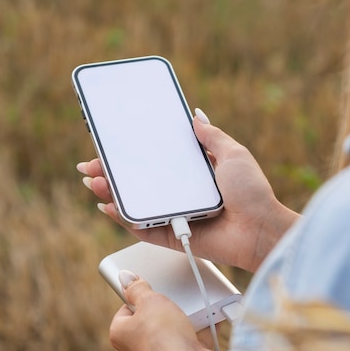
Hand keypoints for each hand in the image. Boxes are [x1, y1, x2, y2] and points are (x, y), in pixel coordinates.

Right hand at [77, 109, 298, 271]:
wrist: (260, 228)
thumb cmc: (252, 192)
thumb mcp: (233, 154)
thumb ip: (212, 136)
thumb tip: (195, 114)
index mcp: (190, 175)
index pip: (152, 162)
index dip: (128, 155)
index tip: (109, 145)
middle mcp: (177, 194)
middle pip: (135, 183)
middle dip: (109, 174)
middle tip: (89, 166)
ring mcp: (171, 215)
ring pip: (133, 204)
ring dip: (110, 193)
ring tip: (95, 181)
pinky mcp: (170, 236)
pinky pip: (140, 227)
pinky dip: (122, 217)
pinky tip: (108, 205)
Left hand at [110, 270, 217, 350]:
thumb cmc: (162, 337)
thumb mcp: (149, 301)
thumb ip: (138, 288)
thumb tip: (125, 277)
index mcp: (121, 333)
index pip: (125, 308)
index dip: (138, 295)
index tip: (149, 287)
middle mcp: (137, 348)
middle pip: (150, 318)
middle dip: (164, 307)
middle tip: (172, 298)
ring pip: (172, 329)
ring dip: (184, 317)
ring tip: (194, 306)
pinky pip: (190, 339)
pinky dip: (199, 329)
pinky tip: (210, 317)